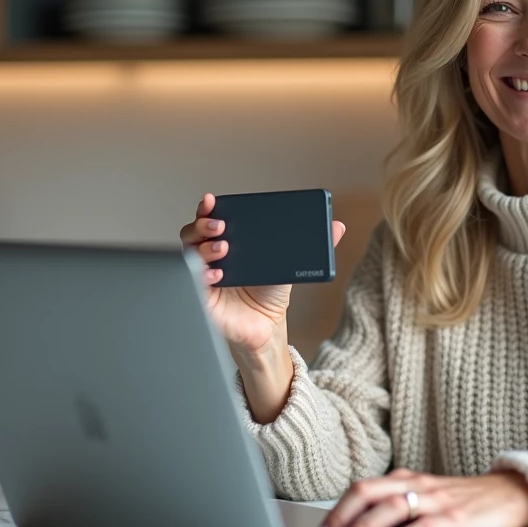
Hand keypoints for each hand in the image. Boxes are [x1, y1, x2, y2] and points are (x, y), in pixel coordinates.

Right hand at [179, 193, 346, 355]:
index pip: (211, 218)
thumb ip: (312, 244)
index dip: (208, 206)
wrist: (266, 327)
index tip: (212, 199)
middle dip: (204, 223)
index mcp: (229, 240)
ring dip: (204, 247)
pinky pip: (193, 282)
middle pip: (194, 231)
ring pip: (189, 252)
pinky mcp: (202, 296)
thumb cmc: (271, 293)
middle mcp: (211, 254)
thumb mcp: (292, 262)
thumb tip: (337, 226)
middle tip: (220, 225)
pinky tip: (219, 273)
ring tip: (223, 247)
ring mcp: (203, 274)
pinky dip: (204, 274)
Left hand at [311, 468, 527, 526]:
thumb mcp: (424, 499)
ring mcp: (436, 500)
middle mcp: (416, 485)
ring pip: (392, 508)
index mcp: (404, 479)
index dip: (336, 511)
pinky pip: (424, 526)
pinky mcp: (455, 518)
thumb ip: (396, 508)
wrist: (510, 494)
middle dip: (341, 518)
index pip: (361, 489)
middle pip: (368, 493)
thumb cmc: (462, 501)